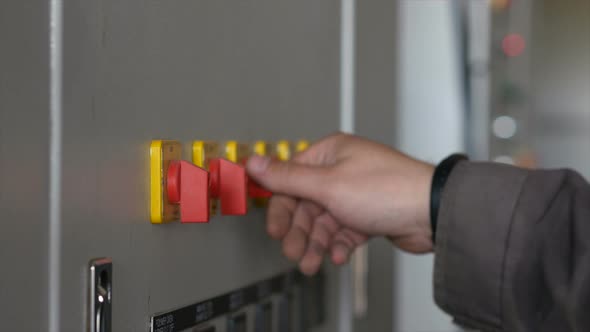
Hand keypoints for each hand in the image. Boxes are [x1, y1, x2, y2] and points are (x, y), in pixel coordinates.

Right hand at [246, 133, 434, 274]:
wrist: (432, 213)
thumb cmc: (388, 188)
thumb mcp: (327, 185)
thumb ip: (287, 178)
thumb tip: (254, 163)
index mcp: (329, 154)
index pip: (291, 179)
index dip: (279, 206)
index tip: (273, 228)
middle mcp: (341, 171)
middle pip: (305, 204)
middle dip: (299, 231)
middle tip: (293, 251)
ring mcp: (355, 193)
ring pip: (323, 221)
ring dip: (316, 244)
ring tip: (312, 264)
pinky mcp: (367, 214)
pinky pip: (343, 231)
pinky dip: (338, 244)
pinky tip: (340, 255)